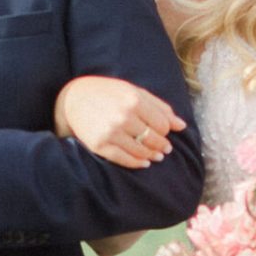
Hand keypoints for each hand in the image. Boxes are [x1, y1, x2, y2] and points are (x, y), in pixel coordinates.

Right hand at [53, 76, 186, 167]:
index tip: (165, 133)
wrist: (73, 100)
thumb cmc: (108, 93)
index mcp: (133, 100)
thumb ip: (159, 107)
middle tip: (165, 149)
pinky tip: (144, 163)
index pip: (162, 124)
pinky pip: (125, 159)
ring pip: (141, 151)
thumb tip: (181, 125)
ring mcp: (111, 132)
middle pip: (154, 139)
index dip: (166, 131)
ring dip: (152, 156)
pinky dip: (137, 163)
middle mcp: (123, 117)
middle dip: (162, 145)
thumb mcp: (134, 91)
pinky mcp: (100, 145)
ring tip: (156, 156)